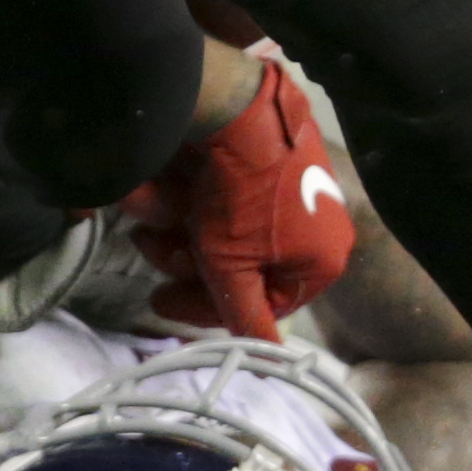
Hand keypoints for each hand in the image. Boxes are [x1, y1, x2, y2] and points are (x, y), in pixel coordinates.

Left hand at [121, 58, 357, 341]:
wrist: (242, 109)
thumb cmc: (243, 199)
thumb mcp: (234, 268)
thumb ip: (248, 317)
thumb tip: (270, 360)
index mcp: (323, 260)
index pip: (262, 303)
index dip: (204, 306)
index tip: (159, 300)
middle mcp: (323, 227)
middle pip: (244, 264)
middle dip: (188, 262)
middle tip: (149, 247)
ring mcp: (305, 187)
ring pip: (235, 229)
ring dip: (184, 230)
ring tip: (148, 216)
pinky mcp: (285, 155)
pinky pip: (237, 196)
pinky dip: (199, 201)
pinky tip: (167, 190)